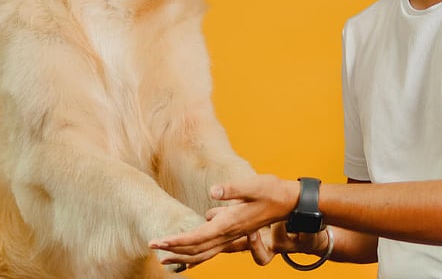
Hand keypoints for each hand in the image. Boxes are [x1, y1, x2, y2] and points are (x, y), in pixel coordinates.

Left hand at [149, 174, 297, 266]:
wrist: (288, 201)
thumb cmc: (271, 191)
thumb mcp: (253, 185)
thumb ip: (233, 189)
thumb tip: (212, 190)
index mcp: (229, 223)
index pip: (197, 237)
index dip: (176, 241)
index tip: (158, 241)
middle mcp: (229, 233)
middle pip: (197, 249)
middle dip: (174, 251)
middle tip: (153, 248)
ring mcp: (232, 235)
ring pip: (204, 252)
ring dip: (183, 255)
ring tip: (165, 257)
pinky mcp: (234, 232)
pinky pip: (212, 248)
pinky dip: (198, 253)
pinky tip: (190, 255)